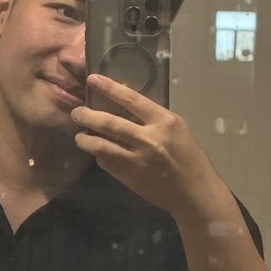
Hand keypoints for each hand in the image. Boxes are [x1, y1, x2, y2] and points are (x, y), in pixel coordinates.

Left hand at [71, 74, 221, 220]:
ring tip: (80, 136)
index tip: (92, 79)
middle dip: (86, 115)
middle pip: (109, 123)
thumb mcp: (176, 128)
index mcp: (164, 122)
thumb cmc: (187, 155)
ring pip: (100, 146)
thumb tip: (122, 97)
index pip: (131, 99)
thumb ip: (151, 116)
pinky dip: (98, 156)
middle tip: (76, 112)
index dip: (109, 88)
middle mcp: (149, 139)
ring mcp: (137, 161)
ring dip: (85, 139)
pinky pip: (106, 163)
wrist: (193, 191)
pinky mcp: (129, 178)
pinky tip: (97, 152)